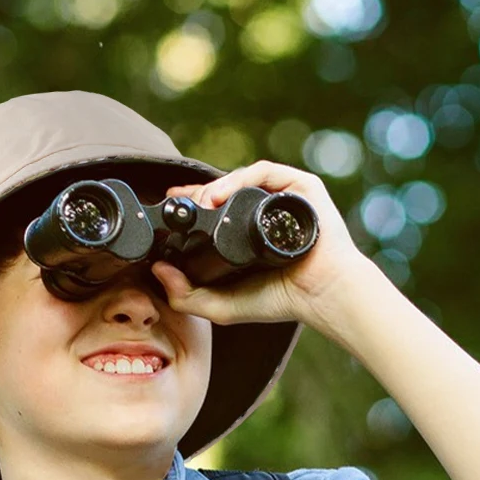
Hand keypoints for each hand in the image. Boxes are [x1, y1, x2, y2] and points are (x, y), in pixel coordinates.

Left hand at [149, 159, 373, 332]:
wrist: (322, 294)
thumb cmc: (281, 300)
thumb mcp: (222, 306)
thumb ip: (186, 296)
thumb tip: (157, 270)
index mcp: (248, 233)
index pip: (215, 210)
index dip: (190, 206)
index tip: (169, 207)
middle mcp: (265, 211)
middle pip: (225, 191)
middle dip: (199, 192)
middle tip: (178, 200)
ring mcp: (283, 197)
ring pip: (242, 179)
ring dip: (215, 186)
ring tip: (200, 202)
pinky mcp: (300, 186)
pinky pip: (265, 173)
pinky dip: (240, 179)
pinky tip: (220, 195)